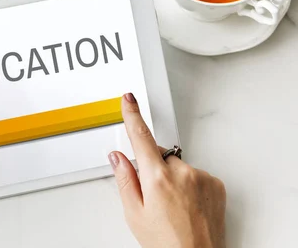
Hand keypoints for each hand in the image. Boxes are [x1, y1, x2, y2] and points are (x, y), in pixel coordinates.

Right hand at [110, 93, 225, 247]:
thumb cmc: (166, 244)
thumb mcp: (134, 214)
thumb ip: (125, 180)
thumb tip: (118, 157)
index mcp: (157, 178)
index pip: (140, 137)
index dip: (132, 115)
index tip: (129, 100)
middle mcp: (182, 173)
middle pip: (159, 155)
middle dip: (152, 168)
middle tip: (152, 196)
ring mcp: (201, 177)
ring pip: (178, 166)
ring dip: (172, 179)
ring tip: (172, 206)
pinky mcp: (215, 184)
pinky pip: (195, 175)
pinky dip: (188, 185)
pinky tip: (186, 206)